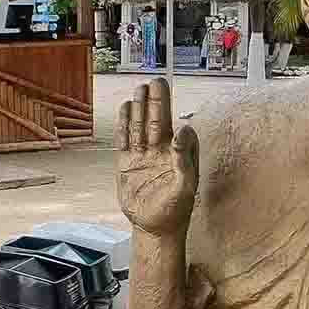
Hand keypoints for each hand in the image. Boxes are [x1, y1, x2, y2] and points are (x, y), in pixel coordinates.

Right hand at [117, 79, 196, 234]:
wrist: (153, 228)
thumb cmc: (175, 210)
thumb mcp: (185, 187)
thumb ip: (184, 160)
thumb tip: (181, 132)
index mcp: (179, 155)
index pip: (180, 131)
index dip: (180, 126)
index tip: (178, 127)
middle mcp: (161, 151)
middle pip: (157, 120)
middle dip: (157, 101)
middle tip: (156, 81)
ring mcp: (143, 155)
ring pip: (139, 126)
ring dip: (140, 108)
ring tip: (140, 89)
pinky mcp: (126, 163)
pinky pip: (124, 139)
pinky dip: (123, 124)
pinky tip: (124, 108)